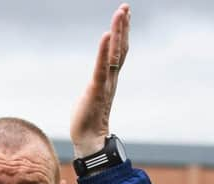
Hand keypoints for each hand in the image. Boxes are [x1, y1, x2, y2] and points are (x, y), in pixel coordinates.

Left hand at [70, 4, 129, 157]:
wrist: (88, 141)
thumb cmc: (87, 121)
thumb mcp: (93, 96)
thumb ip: (97, 85)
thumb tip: (96, 83)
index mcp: (109, 79)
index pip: (117, 52)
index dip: (121, 34)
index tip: (124, 16)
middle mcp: (111, 79)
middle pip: (120, 49)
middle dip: (123, 27)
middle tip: (125, 7)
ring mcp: (105, 83)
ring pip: (114, 54)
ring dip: (118, 32)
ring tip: (121, 13)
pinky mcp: (96, 89)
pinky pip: (101, 67)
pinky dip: (104, 51)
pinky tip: (106, 36)